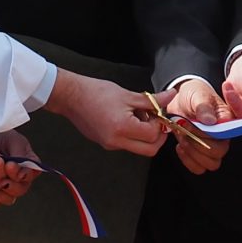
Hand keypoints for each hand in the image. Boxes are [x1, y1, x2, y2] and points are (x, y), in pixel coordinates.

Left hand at [0, 131, 38, 207]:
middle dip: (10, 181)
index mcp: (16, 168)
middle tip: (2, 166)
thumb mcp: (6, 139)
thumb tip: (28, 170)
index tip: (12, 165)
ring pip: (0, 198)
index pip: (28, 178)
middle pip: (18, 191)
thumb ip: (20, 153)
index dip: (24, 175)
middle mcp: (4, 181)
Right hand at [44, 68, 167, 156]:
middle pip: (149, 150)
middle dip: (157, 137)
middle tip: (156, 121)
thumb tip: (170, 97)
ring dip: (145, 136)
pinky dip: (133, 135)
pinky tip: (128, 118)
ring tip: (139, 116)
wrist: (71, 96)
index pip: (153, 135)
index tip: (158, 112)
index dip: (160, 124)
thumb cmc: (96, 92)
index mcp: (122, 128)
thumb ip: (152, 100)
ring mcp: (110, 145)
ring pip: (138, 148)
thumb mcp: (128, 95)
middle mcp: (116, 141)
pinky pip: (126, 144)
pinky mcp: (105, 143)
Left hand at [159, 75, 229, 173]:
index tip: (193, 123)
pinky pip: (198, 168)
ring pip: (210, 164)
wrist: (181, 101)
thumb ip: (203, 106)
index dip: (207, 134)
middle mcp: (223, 137)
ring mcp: (212, 147)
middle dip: (197, 144)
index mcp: (227, 121)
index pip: (224, 136)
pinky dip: (187, 160)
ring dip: (192, 153)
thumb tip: (210, 120)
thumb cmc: (193, 95)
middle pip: (218, 154)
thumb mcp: (197, 94)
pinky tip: (180, 146)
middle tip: (185, 130)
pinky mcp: (201, 155)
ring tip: (183, 137)